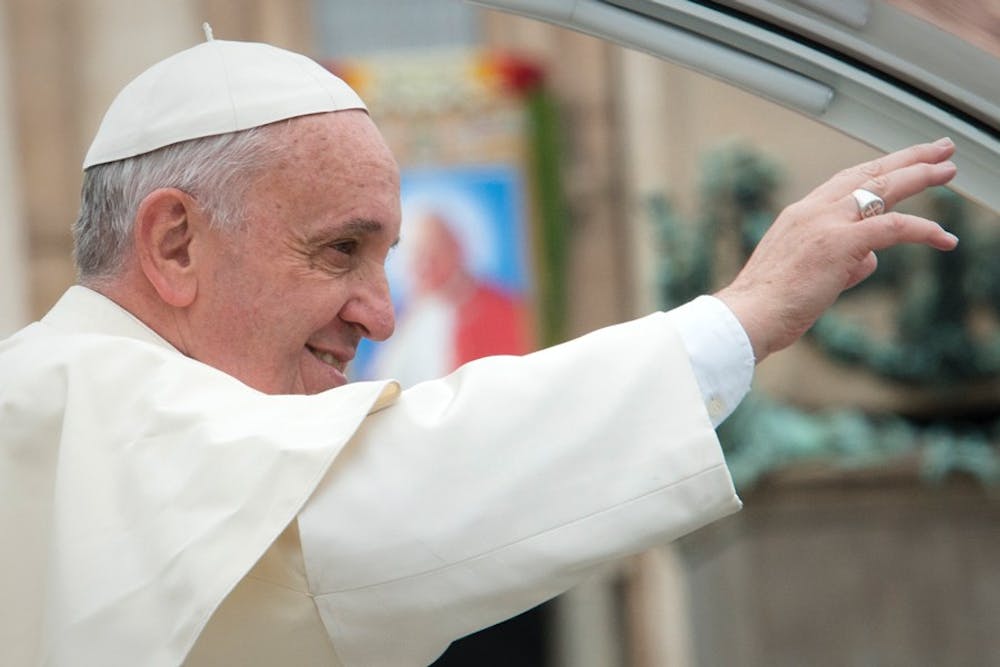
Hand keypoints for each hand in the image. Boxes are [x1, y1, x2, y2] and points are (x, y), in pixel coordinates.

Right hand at [715, 138, 958, 362]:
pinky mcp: (839, 244)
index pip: (846, 181)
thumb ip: (840, 261)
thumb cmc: (769, 305)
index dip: (879, 168)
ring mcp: (825, 224)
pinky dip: (922, 229)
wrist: (747, 315)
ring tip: (949, 170)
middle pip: (868, 173)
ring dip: (921, 177)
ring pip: (883, 188)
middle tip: (939, 149)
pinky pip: (892, 228)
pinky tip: (944, 238)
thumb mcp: (807, 274)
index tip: (902, 161)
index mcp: (800, 215)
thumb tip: (868, 261)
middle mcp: (812, 210)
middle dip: (908, 158)